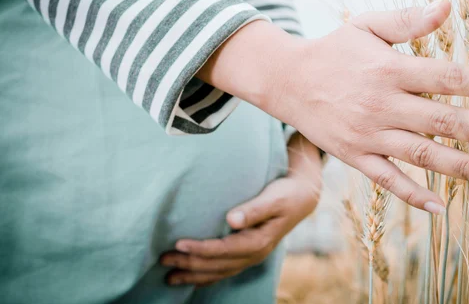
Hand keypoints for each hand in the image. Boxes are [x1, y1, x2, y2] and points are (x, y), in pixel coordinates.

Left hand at [160, 134, 321, 286]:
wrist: (302, 198)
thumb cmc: (286, 193)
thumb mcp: (273, 198)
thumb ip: (254, 209)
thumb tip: (232, 220)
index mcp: (260, 241)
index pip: (224, 250)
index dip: (201, 249)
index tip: (178, 243)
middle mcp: (255, 253)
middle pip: (217, 264)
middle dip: (190, 264)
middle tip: (164, 259)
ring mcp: (252, 256)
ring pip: (219, 272)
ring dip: (194, 274)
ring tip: (169, 277)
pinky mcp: (248, 253)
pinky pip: (225, 270)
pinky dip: (206, 275)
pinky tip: (191, 277)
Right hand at [198, 0, 468, 213]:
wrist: (285, 80)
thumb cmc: (332, 49)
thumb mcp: (365, 25)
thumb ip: (407, 20)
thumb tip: (448, 6)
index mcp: (390, 69)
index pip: (451, 77)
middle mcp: (383, 104)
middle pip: (444, 120)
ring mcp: (368, 133)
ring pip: (421, 154)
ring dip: (460, 167)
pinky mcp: (354, 155)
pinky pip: (386, 179)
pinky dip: (412, 194)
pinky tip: (439, 208)